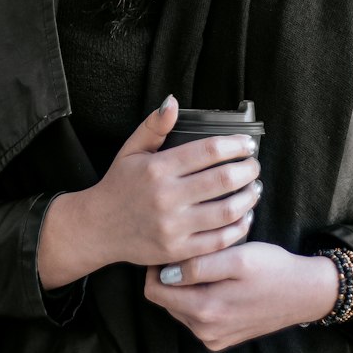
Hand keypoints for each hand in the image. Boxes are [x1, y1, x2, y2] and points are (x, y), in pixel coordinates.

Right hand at [36, 94, 261, 288]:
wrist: (97, 228)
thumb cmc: (118, 186)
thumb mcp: (130, 150)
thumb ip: (154, 126)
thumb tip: (172, 102)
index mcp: (158, 168)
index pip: (208, 151)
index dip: (235, 145)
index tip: (247, 144)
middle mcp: (166, 197)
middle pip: (223, 180)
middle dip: (248, 170)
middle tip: (254, 165)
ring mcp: (173, 226)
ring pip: (226, 211)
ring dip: (248, 198)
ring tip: (254, 188)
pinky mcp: (177, 250)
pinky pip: (218, 241)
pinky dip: (239, 228)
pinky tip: (244, 216)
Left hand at [143, 243, 341, 350]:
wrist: (304, 294)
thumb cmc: (272, 269)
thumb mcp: (237, 258)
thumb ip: (198, 266)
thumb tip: (165, 274)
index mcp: (205, 309)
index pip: (154, 291)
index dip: (157, 267)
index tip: (173, 249)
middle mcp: (204, 330)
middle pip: (165, 300)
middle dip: (172, 277)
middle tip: (195, 255)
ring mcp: (212, 338)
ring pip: (179, 308)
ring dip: (187, 288)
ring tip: (210, 269)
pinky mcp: (221, 340)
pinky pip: (195, 318)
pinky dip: (200, 300)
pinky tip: (220, 285)